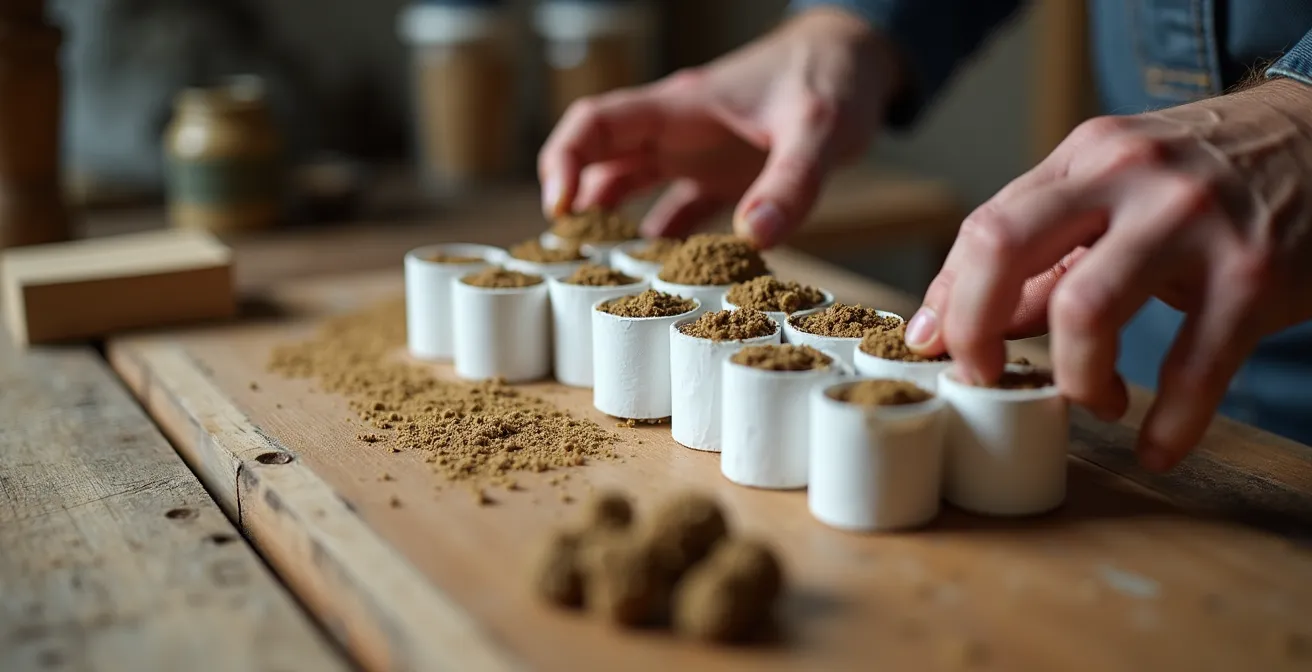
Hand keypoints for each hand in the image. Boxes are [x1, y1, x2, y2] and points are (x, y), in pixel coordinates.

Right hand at [537, 8, 900, 247]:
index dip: (564, 161)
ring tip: (600, 277)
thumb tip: (755, 236)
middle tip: (566, 258)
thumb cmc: (834, 76)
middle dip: (575, 205)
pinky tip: (663, 279)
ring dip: (612, 228)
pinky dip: (665, 243)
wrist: (861, 63)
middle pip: (599, 160)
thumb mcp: (818, 127)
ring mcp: (696, 155)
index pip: (596, 124)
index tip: (560, 210)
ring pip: (631, 189)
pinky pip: (677, 212)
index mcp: (680, 107)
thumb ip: (791, 181)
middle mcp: (676, 131)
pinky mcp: (722, 178)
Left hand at [906, 78, 1311, 471]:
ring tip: (1090, 400)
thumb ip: (1050, 252)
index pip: (986, 227)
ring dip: (1073, 377)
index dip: (947, 297)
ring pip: (1084, 311)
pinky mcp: (1254, 275)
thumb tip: (976, 321)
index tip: (933, 346)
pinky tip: (1157, 446)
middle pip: (1005, 248)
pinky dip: (1171, 423)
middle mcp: (1129, 177)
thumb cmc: (1204, 176)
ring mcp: (1192, 223)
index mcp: (1085, 158)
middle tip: (984, 378)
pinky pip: (1194, 365)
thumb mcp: (1118, 189)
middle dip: (975, 330)